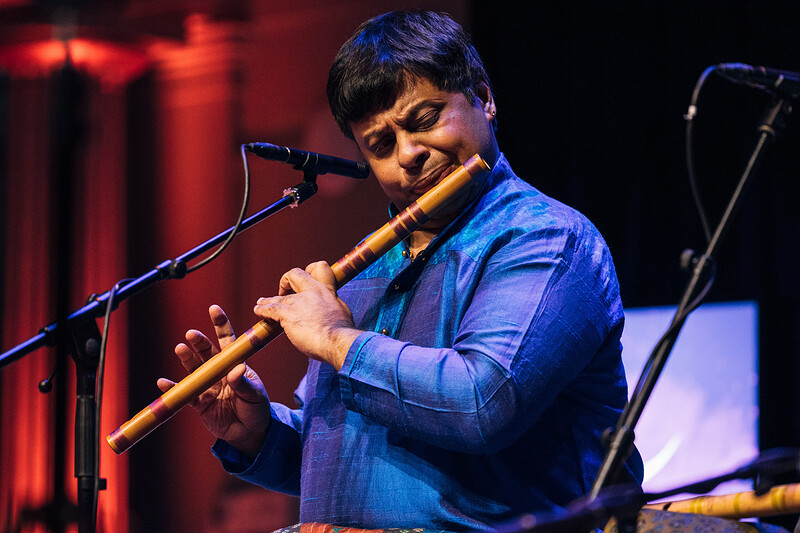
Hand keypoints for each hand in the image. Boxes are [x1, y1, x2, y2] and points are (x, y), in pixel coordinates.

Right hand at [157, 304, 269, 458]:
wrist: (250, 434)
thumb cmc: (256, 408)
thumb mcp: (255, 394)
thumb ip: (244, 383)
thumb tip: (237, 370)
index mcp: (235, 364)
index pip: (228, 340)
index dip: (220, 324)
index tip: (214, 309)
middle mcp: (219, 371)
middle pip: (207, 352)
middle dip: (199, 342)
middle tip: (192, 334)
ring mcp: (208, 386)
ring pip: (194, 369)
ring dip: (187, 359)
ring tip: (180, 349)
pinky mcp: (199, 402)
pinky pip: (185, 394)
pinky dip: (173, 389)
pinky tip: (163, 383)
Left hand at [253, 261, 361, 369]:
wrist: (338, 341)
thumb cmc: (342, 333)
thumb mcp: (342, 311)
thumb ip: (332, 306)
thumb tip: (328, 310)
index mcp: (327, 290)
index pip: (320, 267)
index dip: (309, 272)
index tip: (304, 280)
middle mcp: (312, 292)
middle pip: (295, 274)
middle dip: (286, 281)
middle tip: (283, 291)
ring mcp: (299, 302)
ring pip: (278, 297)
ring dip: (268, 300)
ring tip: (262, 302)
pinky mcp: (288, 314)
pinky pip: (270, 309)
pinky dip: (263, 309)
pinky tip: (258, 311)